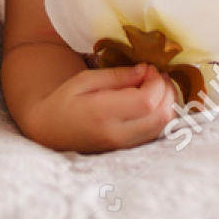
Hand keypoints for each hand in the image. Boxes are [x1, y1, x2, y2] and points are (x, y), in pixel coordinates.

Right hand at [31, 62, 178, 152]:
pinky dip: (162, 114)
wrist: (51, 132)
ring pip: (164, 126)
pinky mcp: (128, 149)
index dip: (156, 82)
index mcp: (102, 113)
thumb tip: (145, 70)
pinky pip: (157, 133)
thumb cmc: (64, 101)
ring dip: (168, 103)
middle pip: (161, 114)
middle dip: (166, 90)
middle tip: (157, 75)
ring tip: (156, 86)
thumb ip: (116, 76)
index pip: (147, 101)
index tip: (150, 68)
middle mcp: (117, 134)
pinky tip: (153, 101)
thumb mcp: (84, 80)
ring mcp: (124, 145)